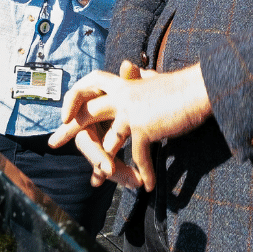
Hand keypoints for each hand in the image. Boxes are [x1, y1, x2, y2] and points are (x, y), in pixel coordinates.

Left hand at [49, 61, 212, 190]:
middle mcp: (122, 97)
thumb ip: (138, 77)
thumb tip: (130, 66)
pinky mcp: (144, 127)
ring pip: (109, 144)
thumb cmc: (180, 87)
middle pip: (87, 113)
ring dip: (108, 165)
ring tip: (102, 180)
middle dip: (68, 130)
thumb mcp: (153, 80)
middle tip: (53, 142)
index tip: (64, 112)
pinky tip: (145, 185)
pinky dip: (143, 173)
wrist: (199, 89)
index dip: (74, 97)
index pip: (89, 84)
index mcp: (123, 85)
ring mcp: (131, 112)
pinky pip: (138, 156)